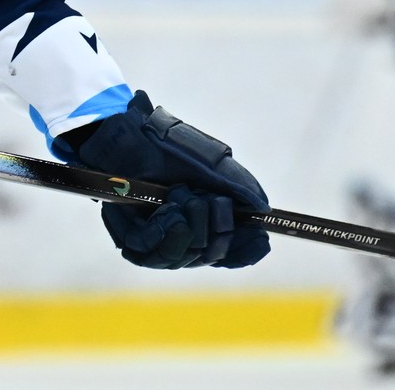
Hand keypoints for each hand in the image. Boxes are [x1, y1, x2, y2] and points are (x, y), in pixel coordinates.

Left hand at [69, 90, 270, 269]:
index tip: (257, 240)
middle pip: (209, 256)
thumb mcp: (215, 165)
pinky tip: (167, 212)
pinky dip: (163, 234)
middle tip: (212, 201)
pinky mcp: (131, 238)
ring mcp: (157, 237)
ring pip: (181, 259)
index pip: (231, 250)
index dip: (244, 250)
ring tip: (182, 197)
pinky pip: (150, 254)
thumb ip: (240, 187)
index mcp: (208, 219)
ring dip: (189, 229)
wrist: (132, 136)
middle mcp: (185, 233)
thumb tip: (263, 211)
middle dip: (217, 231)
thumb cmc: (173, 148)